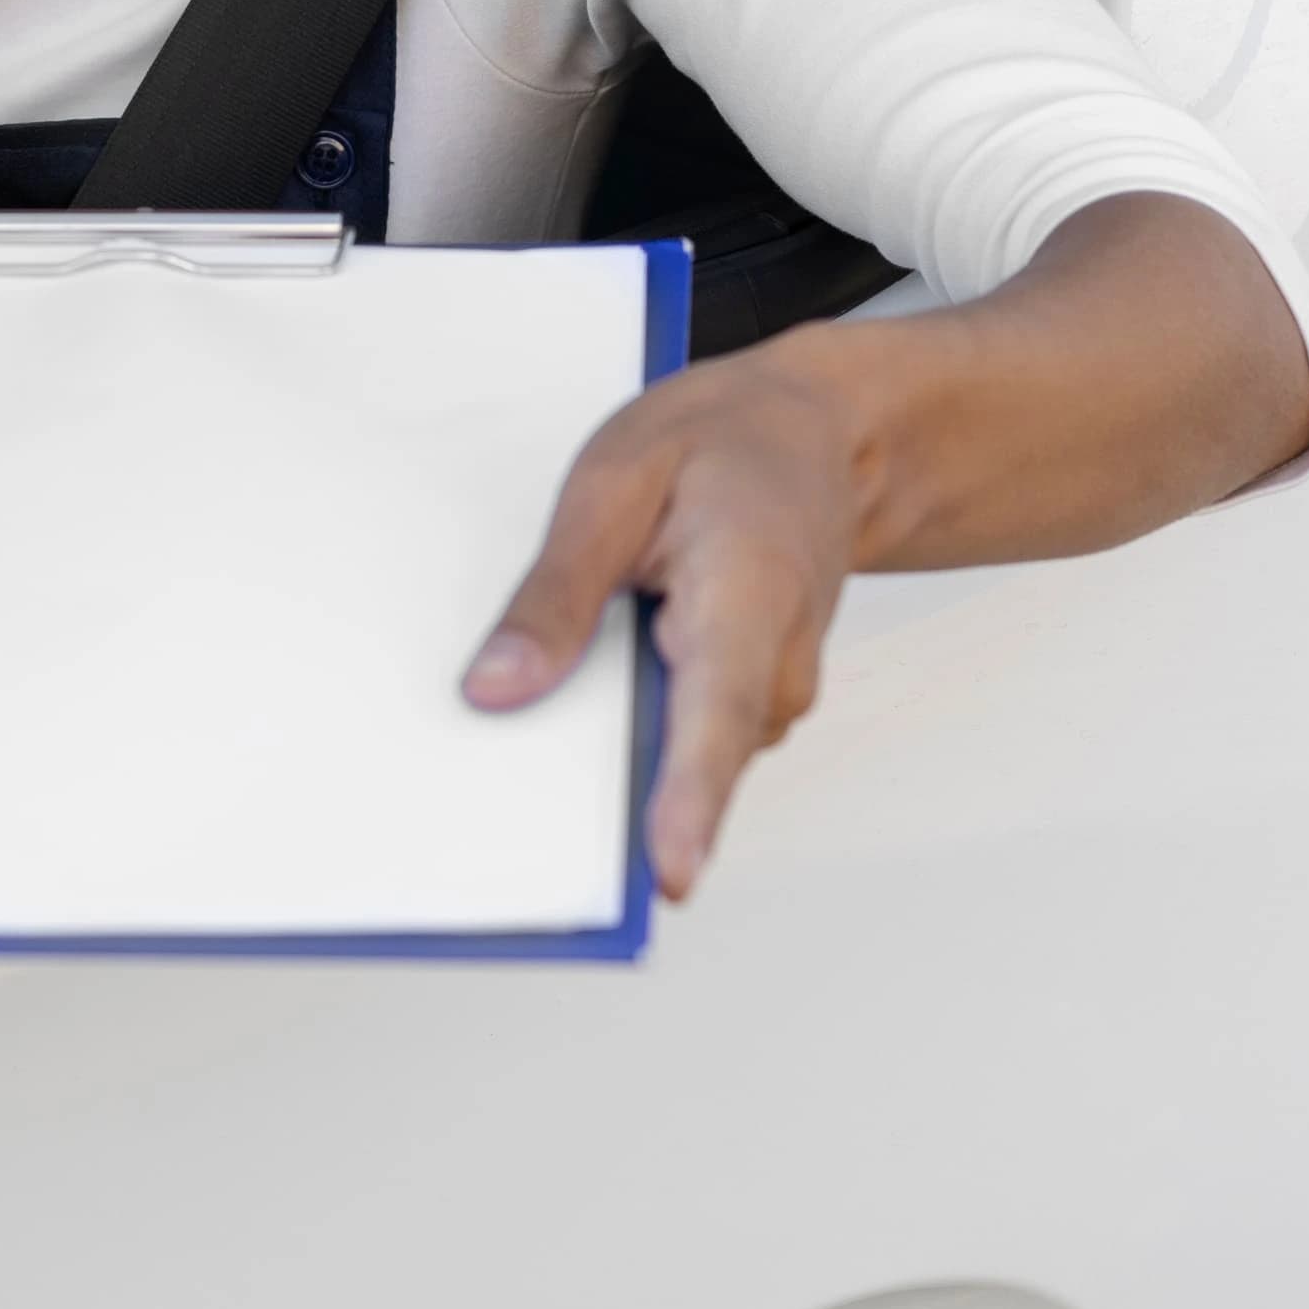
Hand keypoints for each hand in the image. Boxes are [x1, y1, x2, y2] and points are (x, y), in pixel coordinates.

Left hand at [463, 343, 862, 904]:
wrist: (820, 434)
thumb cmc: (723, 444)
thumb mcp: (613, 479)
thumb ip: (557, 591)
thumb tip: (496, 690)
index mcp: (749, 591)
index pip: (719, 713)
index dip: (690, 799)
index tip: (666, 873)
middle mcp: (777, 665)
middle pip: (681, 756)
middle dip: (595, 788)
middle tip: (488, 799)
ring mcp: (770, 696)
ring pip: (672, 752)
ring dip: (605, 748)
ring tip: (527, 707)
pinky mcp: (747, 707)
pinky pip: (678, 738)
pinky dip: (628, 725)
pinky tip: (582, 687)